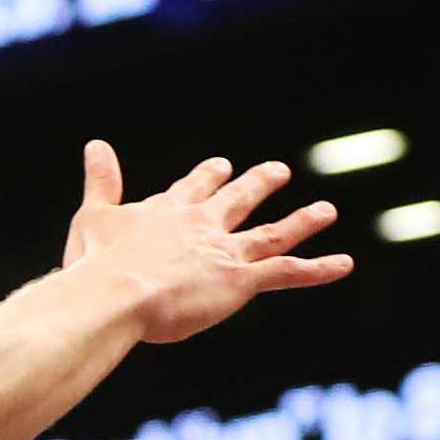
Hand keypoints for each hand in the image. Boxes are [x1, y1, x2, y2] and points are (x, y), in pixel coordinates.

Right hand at [60, 142, 352, 344]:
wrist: (116, 293)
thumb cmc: (98, 264)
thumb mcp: (94, 217)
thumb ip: (101, 181)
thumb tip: (95, 145)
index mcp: (167, 212)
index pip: (193, 189)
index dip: (208, 177)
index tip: (222, 166)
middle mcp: (202, 225)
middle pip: (238, 200)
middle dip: (258, 185)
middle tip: (278, 171)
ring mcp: (225, 251)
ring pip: (274, 233)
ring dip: (302, 222)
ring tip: (327, 211)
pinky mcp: (241, 279)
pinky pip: (288, 272)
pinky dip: (318, 268)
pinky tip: (344, 264)